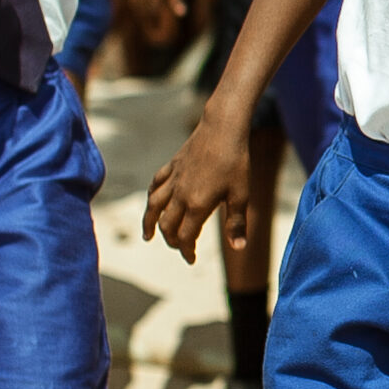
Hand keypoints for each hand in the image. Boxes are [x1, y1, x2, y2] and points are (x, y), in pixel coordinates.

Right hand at [141, 117, 249, 264]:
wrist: (223, 129)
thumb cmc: (236, 163)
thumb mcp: (241, 195)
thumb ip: (236, 223)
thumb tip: (239, 248)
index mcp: (197, 205)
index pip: (185, 237)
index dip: (187, 251)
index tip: (192, 259)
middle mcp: (180, 195)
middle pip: (167, 225)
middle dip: (171, 240)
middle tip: (179, 247)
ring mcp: (173, 179)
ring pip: (154, 206)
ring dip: (149, 223)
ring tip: (147, 236)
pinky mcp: (172, 166)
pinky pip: (156, 184)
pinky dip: (152, 196)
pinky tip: (152, 201)